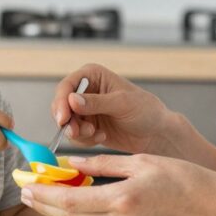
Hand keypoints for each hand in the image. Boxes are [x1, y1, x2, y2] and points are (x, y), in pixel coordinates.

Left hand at [19, 154, 215, 215]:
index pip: (71, 200)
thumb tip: (73, 162)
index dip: (45, 195)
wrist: (215, 207)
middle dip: (44, 206)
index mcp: (123, 199)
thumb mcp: (142, 161)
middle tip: (26, 193)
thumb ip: (103, 163)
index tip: (28, 185)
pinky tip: (73, 213)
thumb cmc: (186, 179)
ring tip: (43, 201)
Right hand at [50, 65, 170, 153]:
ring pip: (66, 123)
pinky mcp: (87, 126)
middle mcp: (85, 91)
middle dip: (68, 122)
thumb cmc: (145, 110)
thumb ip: (96, 102)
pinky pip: (75, 136)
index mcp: (92, 76)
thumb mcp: (122, 103)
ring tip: (96, 134)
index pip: (66, 86)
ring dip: (78, 132)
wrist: (155, 133)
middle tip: (78, 132)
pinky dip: (85, 140)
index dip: (60, 102)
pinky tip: (101, 137)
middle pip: (61, 106)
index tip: (62, 119)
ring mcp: (85, 110)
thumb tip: (72, 100)